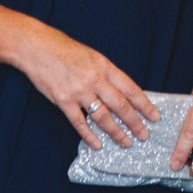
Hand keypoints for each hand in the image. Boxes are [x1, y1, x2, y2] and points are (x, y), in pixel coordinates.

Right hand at [14, 23, 160, 149]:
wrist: (37, 47)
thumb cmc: (64, 49)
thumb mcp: (92, 56)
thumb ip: (105, 74)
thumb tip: (121, 93)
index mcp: (104, 67)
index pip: (130, 89)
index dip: (144, 104)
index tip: (154, 116)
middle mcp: (95, 80)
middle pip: (120, 106)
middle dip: (134, 122)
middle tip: (144, 135)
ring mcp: (79, 91)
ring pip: (103, 117)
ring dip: (116, 132)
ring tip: (126, 142)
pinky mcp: (63, 101)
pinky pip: (79, 122)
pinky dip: (89, 135)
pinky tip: (98, 144)